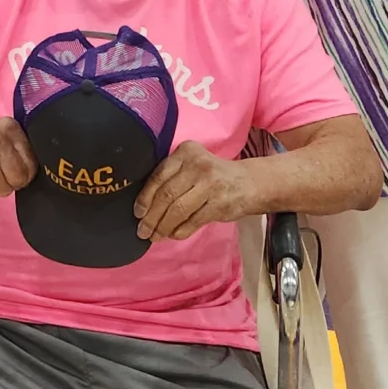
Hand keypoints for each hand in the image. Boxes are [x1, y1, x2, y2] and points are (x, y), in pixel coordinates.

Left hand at [134, 141, 256, 240]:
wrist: (250, 183)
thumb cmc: (213, 176)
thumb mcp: (192, 166)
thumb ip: (171, 178)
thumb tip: (144, 207)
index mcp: (186, 152)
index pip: (159, 176)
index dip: (145, 197)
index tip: (137, 213)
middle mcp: (198, 165)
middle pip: (166, 194)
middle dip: (151, 216)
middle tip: (143, 231)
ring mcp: (210, 184)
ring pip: (178, 209)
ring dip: (163, 226)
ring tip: (155, 236)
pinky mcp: (220, 203)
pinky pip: (193, 220)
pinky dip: (180, 230)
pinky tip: (173, 234)